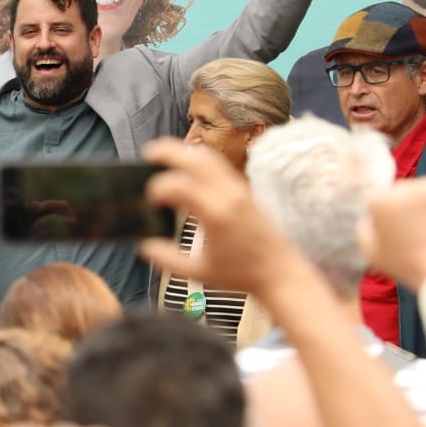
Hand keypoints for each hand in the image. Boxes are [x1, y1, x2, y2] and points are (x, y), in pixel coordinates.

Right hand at [138, 139, 296, 294]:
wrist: (279, 273)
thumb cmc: (242, 274)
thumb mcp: (200, 272)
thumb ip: (168, 260)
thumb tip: (146, 246)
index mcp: (216, 215)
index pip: (179, 186)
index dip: (158, 189)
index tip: (149, 201)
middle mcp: (229, 196)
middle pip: (196, 159)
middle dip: (169, 151)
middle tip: (149, 153)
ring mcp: (239, 191)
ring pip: (209, 157)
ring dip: (185, 152)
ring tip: (165, 155)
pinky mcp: (245, 192)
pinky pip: (220, 166)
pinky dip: (199, 160)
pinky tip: (188, 168)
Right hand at [357, 178, 425, 292]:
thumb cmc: (409, 266)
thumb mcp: (371, 252)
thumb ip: (364, 228)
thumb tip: (372, 217)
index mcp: (383, 201)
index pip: (377, 200)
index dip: (383, 218)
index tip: (393, 233)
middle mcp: (408, 188)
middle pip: (400, 191)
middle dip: (404, 206)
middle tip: (414, 230)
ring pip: (422, 189)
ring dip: (423, 203)